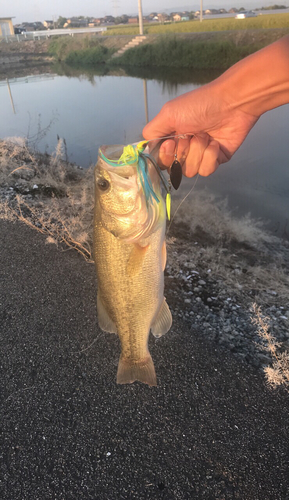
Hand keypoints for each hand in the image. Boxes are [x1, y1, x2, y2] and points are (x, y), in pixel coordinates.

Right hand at [143, 81, 258, 176]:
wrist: (231, 103)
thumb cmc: (198, 105)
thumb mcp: (168, 113)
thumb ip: (152, 132)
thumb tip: (145, 147)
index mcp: (171, 137)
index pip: (160, 160)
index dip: (165, 157)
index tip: (171, 143)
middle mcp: (184, 148)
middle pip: (174, 168)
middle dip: (183, 153)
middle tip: (191, 136)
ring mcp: (201, 155)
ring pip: (190, 171)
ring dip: (197, 152)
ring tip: (205, 136)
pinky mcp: (216, 160)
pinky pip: (206, 171)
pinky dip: (210, 157)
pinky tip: (215, 143)